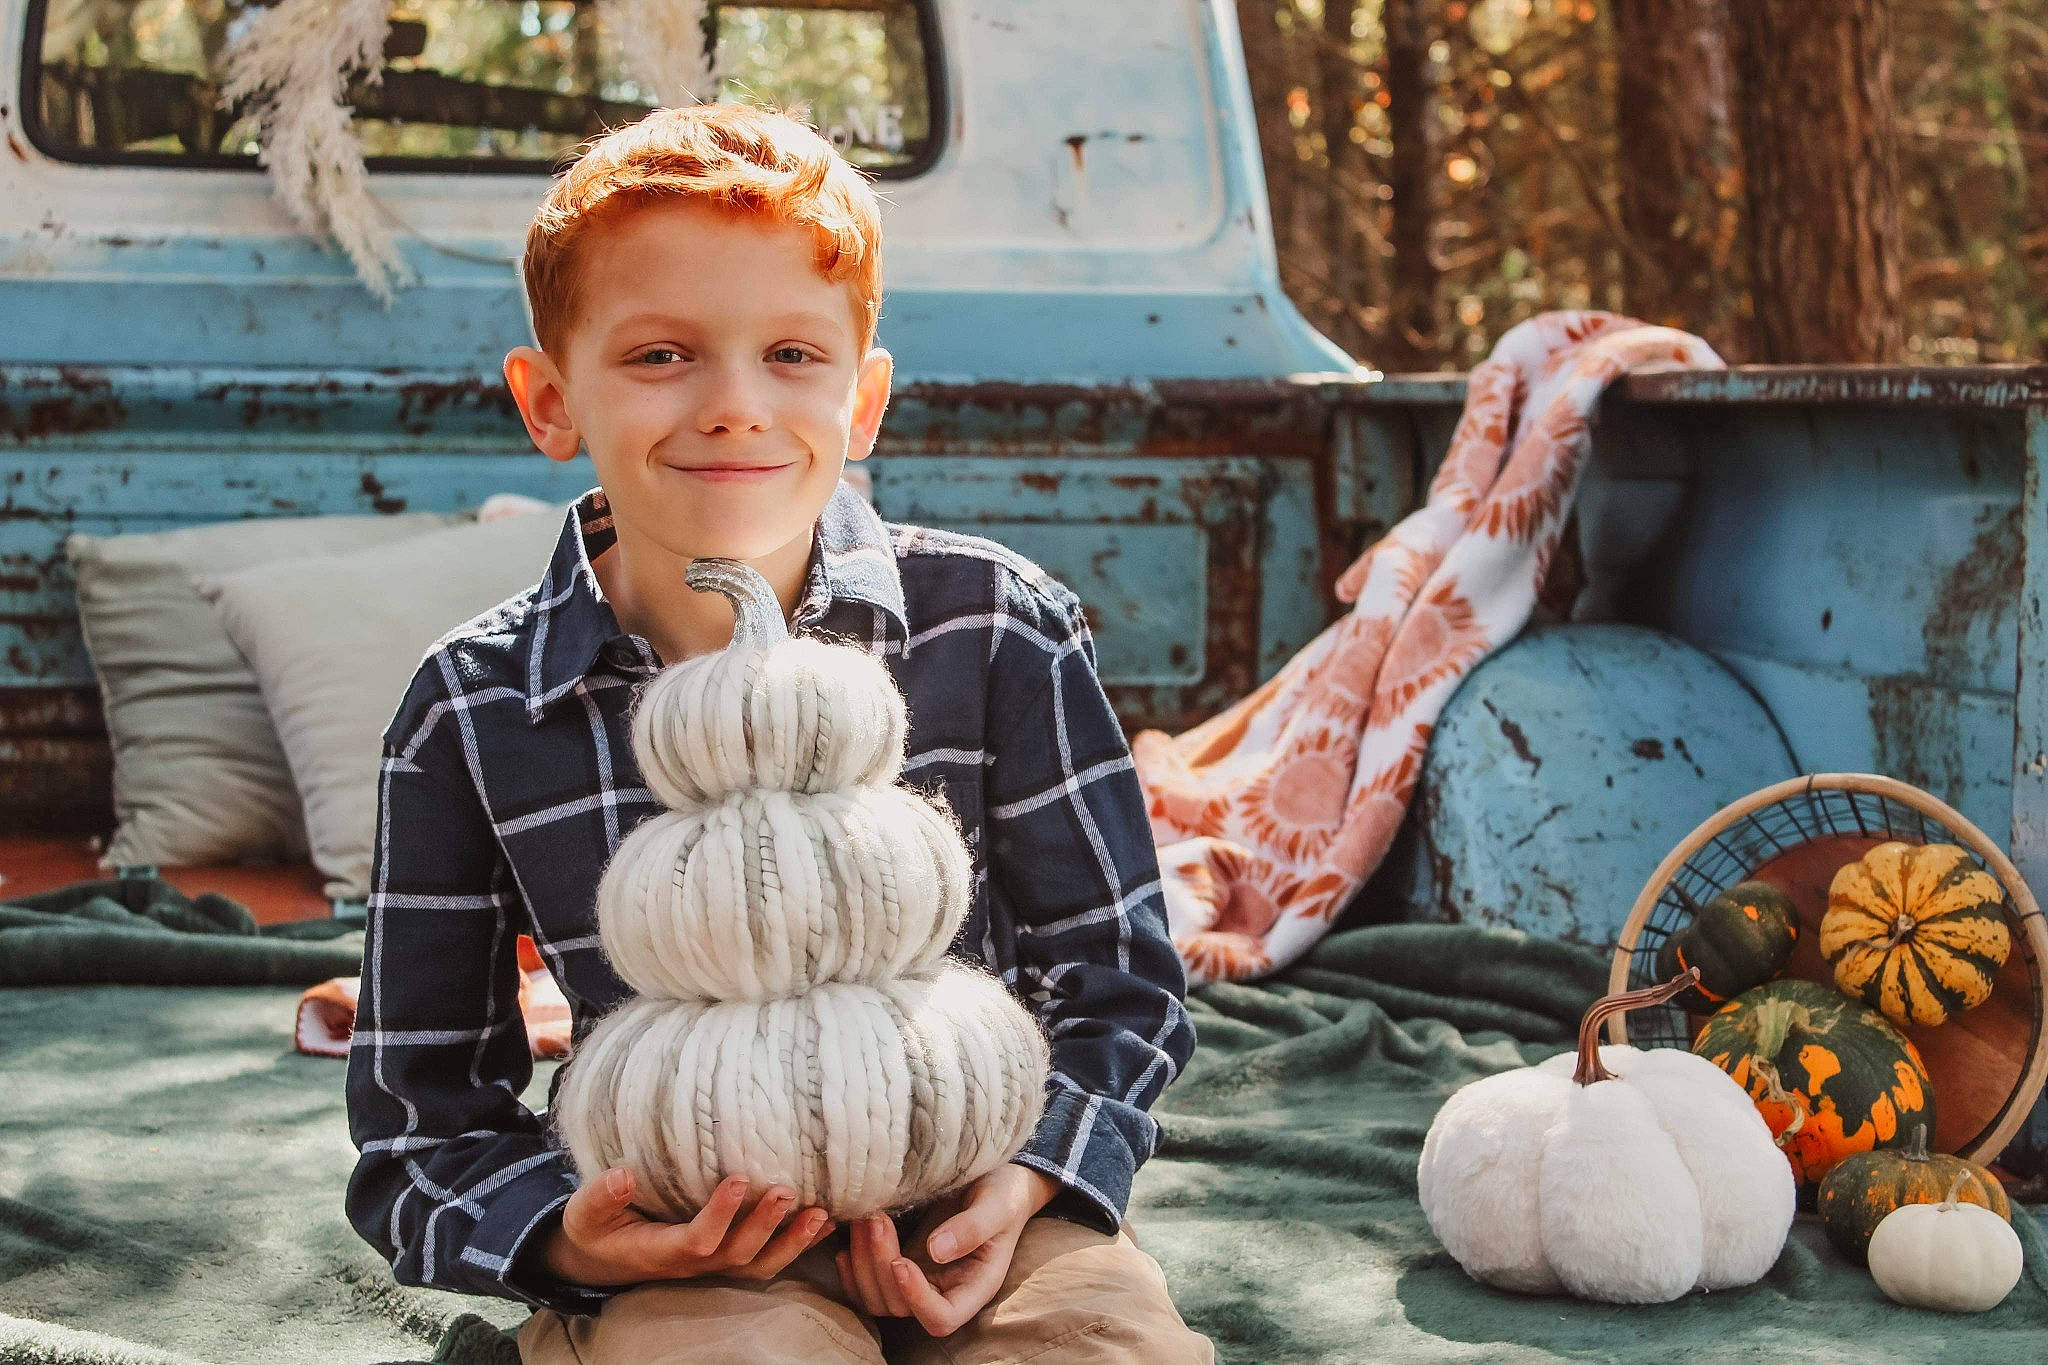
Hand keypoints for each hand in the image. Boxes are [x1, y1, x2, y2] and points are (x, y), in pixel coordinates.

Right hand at [540, 1169, 834, 1286]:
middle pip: (737, 1255)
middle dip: (765, 1226)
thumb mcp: (586, 1213)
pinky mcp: (729, 1257)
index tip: (739, 1178)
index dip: (720, 1214)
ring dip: (792, 1242)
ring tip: (821, 1214)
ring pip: (759, 1264)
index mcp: (661, 1251)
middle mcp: (694, 1263)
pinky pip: (767, 1259)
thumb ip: (601, 1196)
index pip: (697, 1239)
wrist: (605, 1255)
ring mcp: (714, 1263)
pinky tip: (825, 1222)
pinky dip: (798, 1244)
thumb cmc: (598, 1228)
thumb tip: (622, 1175)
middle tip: (788, 1192)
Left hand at [836, 1164, 1058, 1336]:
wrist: (995, 1179)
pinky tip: (850, 1240)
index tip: (901, 1261)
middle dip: (880, 1267)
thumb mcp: (998, 1205)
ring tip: (864, 1218)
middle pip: (900, 1307)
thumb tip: (937, 1251)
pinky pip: (868, 1284)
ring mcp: (921, 1279)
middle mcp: (944, 1290)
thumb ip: (973, 1228)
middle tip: (875, 1219)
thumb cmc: (1004, 1193)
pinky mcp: (903, 1262)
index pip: (942, 1318)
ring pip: (878, 1297)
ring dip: (863, 1264)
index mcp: (974, 1286)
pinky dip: (853, 1270)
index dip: (916, 1300)